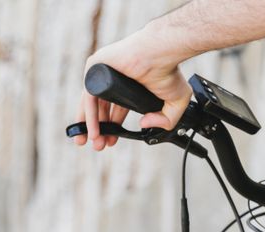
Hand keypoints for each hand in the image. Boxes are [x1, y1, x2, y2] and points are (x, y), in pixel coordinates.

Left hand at [75, 28, 193, 151]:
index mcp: (128, 86)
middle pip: (100, 108)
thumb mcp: (175, 103)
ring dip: (91, 125)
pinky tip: (94, 131)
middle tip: (100, 146)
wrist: (161, 52)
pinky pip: (89, 96)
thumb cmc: (169, 70)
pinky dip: (90, 115)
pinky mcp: (95, 68)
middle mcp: (113, 80)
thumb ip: (166, 120)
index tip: (112, 141)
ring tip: (95, 143)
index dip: (113, 126)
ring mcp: (103, 73)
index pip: (115, 108)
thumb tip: (145, 124)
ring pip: (91, 103)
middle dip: (100, 129)